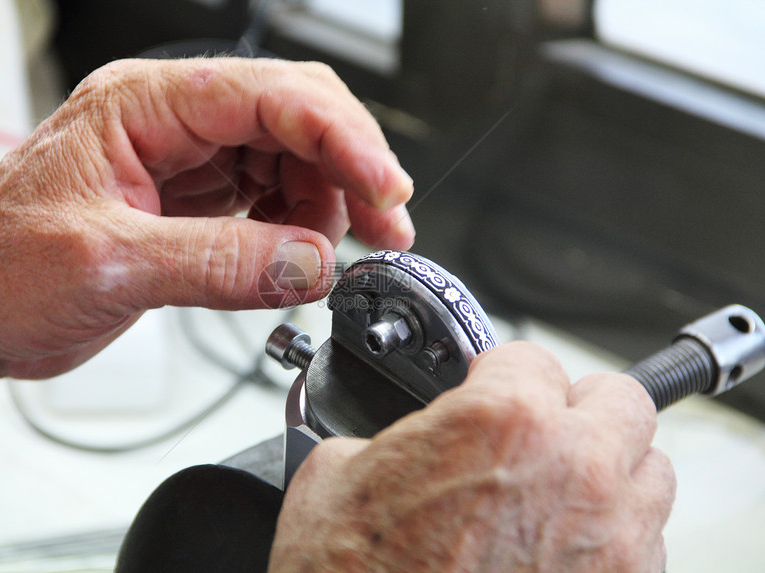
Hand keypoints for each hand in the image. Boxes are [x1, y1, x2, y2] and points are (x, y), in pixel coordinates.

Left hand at [0, 58, 413, 407]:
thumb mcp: (108, 266)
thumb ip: (219, 263)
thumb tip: (312, 263)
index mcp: (142, 107)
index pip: (269, 96)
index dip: (341, 138)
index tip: (384, 189)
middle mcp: (168, 123)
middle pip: (292, 116)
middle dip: (349, 166)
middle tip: (385, 224)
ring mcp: (182, 160)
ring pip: (288, 158)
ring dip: (326, 203)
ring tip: (331, 256)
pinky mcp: (190, 202)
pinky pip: (266, 199)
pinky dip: (296, 228)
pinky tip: (297, 258)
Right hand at [270, 342, 675, 571]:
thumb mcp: (337, 474)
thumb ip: (396, 436)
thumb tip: (407, 438)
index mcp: (503, 421)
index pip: (532, 356)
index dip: (500, 374)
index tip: (491, 391)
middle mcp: (573, 470)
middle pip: (621, 400)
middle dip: (579, 407)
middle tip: (542, 428)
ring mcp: (611, 540)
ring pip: (650, 471)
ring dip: (610, 471)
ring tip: (558, 490)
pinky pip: (648, 543)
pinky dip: (613, 535)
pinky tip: (561, 546)